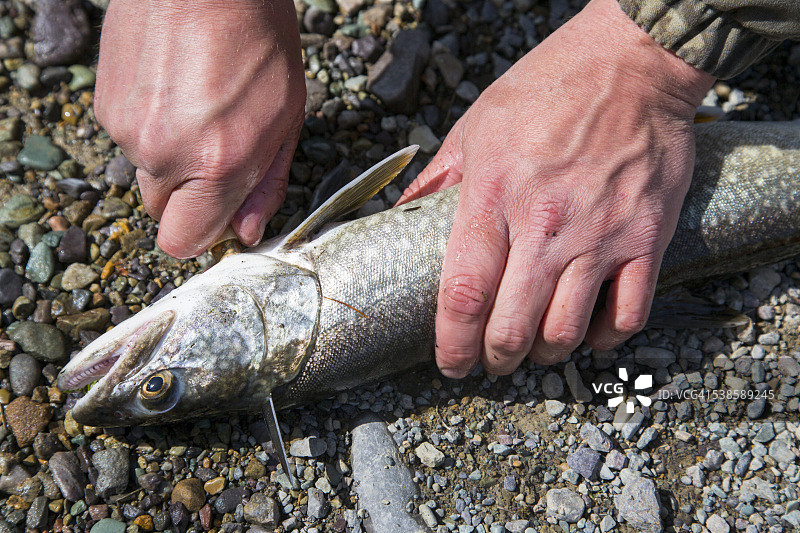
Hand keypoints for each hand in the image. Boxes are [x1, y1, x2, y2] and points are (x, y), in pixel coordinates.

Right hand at [95, 0, 304, 257]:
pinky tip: (173, 87)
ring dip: (170, 154)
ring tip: (196, 104)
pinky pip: (128, 138)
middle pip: (163, 212)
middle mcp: (165, 154)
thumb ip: (267, 183)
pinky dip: (150, 124)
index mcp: (218, 164)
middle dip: (189, 194)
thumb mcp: (288, 116)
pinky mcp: (105, 104)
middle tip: (216, 148)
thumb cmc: (259, 37)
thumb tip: (247, 232)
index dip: (204, 232)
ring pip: (147, 171)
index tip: (221, 212)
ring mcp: (128, 129)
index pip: (185, 242)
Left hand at [399, 0, 714, 375]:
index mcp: (494, 196)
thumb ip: (438, 179)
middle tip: (492, 360)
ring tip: (537, 345)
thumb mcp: (476, 125)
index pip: (463, 294)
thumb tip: (401, 217)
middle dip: (496, 359)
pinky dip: (604, 338)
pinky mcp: (646, 238)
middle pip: (511, 327)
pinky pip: (627, 315)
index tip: (450, 362)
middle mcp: (545, 225)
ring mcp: (599, 235)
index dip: (452, 343)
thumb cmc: (549, 88)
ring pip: (566, 332)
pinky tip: (589, 329)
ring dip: (546, 353)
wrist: (633, 62)